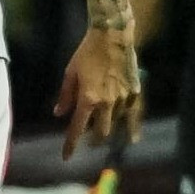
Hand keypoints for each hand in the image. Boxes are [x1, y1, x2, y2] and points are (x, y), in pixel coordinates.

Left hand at [57, 26, 141, 157]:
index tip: (66, 157)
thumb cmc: (87, 53)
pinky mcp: (135, 92)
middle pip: (100, 133)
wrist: (113, 36)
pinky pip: (130, 112)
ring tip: (102, 127)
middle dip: (93, 139)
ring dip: (107, 126)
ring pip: (115, 123)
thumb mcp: (70, 73)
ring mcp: (123, 98)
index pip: (77, 128)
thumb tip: (59, 114)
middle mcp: (107, 103)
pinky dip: (125, 119)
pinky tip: (128, 129)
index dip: (71, 145)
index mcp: (88, 99)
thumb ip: (65, 96)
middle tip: (87, 139)